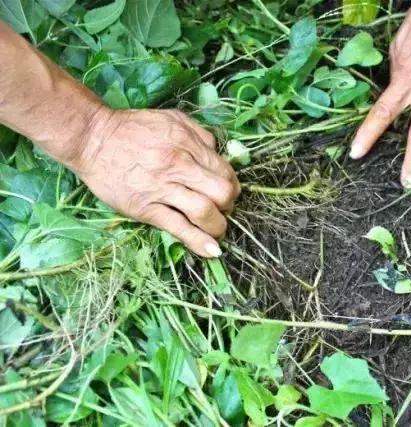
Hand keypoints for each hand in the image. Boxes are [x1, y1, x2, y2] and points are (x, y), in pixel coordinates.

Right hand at [71, 108, 239, 256]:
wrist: (92, 139)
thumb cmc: (133, 128)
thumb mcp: (172, 119)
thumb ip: (200, 136)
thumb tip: (220, 156)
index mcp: (187, 144)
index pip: (225, 172)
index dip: (232, 185)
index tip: (228, 192)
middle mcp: (179, 166)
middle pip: (221, 193)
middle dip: (229, 205)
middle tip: (224, 209)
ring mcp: (162, 189)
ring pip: (204, 212)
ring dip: (219, 225)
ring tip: (218, 229)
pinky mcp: (146, 209)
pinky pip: (178, 228)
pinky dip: (199, 242)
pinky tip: (212, 250)